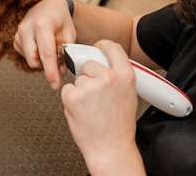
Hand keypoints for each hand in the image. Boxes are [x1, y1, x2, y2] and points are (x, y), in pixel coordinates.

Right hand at [14, 0, 75, 89]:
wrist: (48, 5)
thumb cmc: (59, 17)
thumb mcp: (69, 31)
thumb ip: (66, 51)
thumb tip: (61, 70)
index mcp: (42, 24)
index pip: (46, 54)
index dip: (51, 72)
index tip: (55, 84)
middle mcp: (27, 28)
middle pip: (34, 60)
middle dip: (46, 68)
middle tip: (58, 65)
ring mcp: (19, 33)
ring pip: (29, 60)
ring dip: (41, 61)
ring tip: (51, 51)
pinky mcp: (15, 39)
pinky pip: (25, 56)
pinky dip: (35, 57)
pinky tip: (41, 48)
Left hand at [61, 40, 143, 174]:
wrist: (111, 149)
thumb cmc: (119, 126)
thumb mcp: (128, 94)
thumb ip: (117, 75)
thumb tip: (103, 62)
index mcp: (125, 75)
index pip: (111, 47)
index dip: (102, 46)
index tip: (97, 48)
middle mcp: (108, 78)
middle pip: (89, 63)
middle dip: (88, 75)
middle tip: (96, 95)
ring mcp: (89, 86)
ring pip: (77, 79)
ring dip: (80, 90)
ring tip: (91, 108)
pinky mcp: (72, 96)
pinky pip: (67, 90)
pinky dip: (70, 99)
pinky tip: (82, 111)